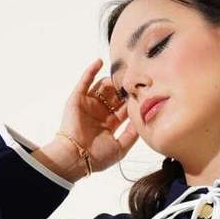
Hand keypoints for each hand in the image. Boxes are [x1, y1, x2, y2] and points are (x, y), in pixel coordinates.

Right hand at [35, 57, 138, 180]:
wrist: (77, 157)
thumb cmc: (97, 157)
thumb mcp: (120, 148)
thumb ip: (131, 135)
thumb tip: (142, 122)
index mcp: (109, 124)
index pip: (123, 109)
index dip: (131, 101)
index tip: (142, 93)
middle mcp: (99, 113)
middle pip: (114, 96)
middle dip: (123, 89)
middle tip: (133, 80)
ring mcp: (88, 105)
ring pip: (102, 87)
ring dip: (112, 81)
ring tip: (121, 74)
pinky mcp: (77, 99)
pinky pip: (85, 81)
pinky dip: (91, 71)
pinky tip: (100, 62)